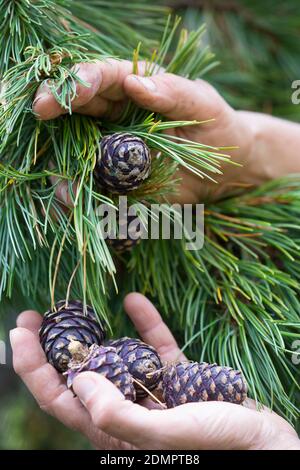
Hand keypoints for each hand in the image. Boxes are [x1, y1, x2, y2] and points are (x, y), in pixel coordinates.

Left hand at [11, 293, 299, 449]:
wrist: (268, 444)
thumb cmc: (219, 444)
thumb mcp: (165, 435)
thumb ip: (119, 414)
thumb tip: (79, 380)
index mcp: (115, 427)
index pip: (59, 398)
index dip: (33, 367)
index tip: (21, 331)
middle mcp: (127, 408)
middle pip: (79, 375)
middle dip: (53, 346)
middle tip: (34, 315)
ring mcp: (152, 390)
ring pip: (114, 358)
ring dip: (95, 333)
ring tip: (73, 307)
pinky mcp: (177, 377)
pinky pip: (155, 346)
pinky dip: (146, 324)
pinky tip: (135, 301)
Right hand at [33, 59, 254, 203]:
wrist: (224, 171)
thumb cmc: (218, 129)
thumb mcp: (203, 104)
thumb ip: (172, 92)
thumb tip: (132, 83)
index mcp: (133, 89)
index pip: (100, 78)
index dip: (80, 81)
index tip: (69, 90)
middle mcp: (113, 116)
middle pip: (74, 109)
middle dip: (55, 107)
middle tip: (41, 110)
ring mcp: (109, 149)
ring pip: (73, 150)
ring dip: (64, 163)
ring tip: (66, 178)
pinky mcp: (113, 178)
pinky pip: (88, 184)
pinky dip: (79, 194)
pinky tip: (76, 202)